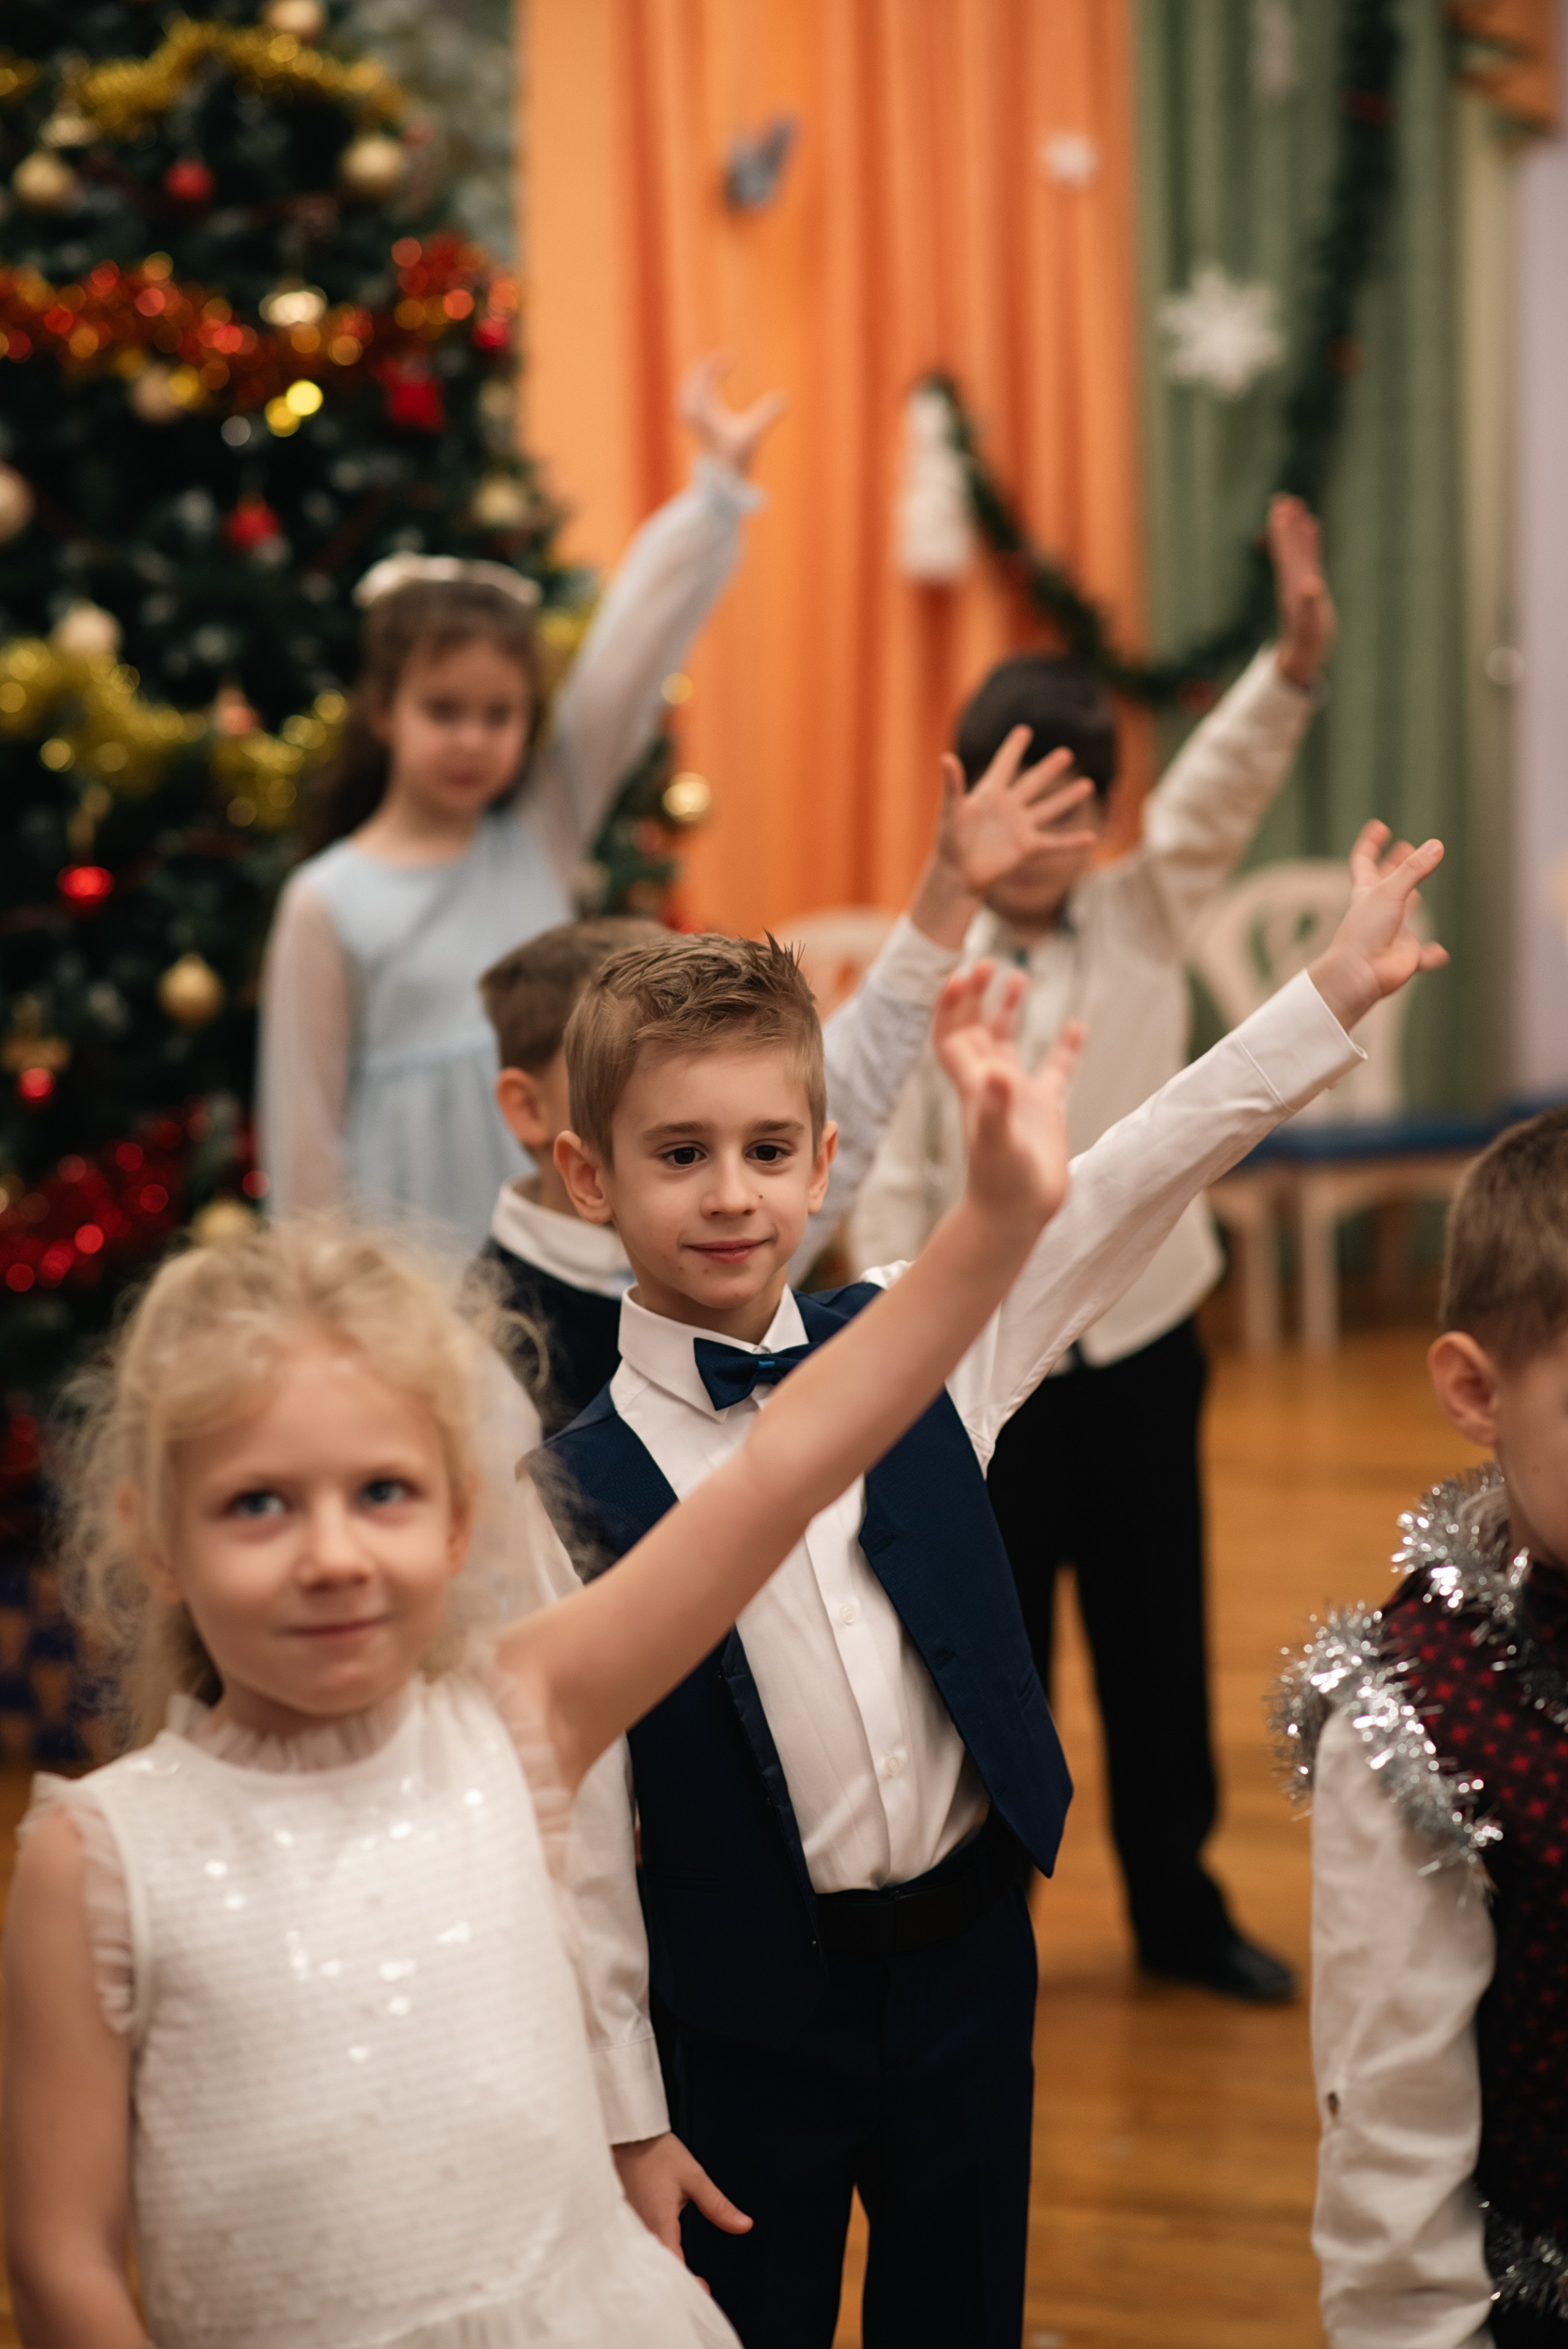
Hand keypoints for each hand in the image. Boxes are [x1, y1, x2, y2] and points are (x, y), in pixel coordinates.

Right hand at [613, 2132, 752, 2276]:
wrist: (627, 2136)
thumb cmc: (658, 2154)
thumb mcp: (693, 2177)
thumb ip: (717, 2206)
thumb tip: (745, 2225)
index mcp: (659, 2224)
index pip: (674, 2266)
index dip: (689, 2284)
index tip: (705, 2291)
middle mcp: (640, 2232)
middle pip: (657, 2270)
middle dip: (676, 2284)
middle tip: (698, 2287)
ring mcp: (628, 2229)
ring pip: (646, 2262)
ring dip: (663, 2272)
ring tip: (681, 2280)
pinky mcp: (623, 2223)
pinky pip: (636, 2250)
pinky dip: (650, 2259)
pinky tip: (659, 2262)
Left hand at [679, 354, 786, 476]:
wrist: (721, 481)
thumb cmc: (736, 457)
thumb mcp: (754, 434)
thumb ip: (768, 415)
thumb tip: (785, 398)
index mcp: (705, 412)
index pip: (704, 379)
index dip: (715, 365)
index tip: (732, 358)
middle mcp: (695, 415)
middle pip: (692, 382)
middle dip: (705, 368)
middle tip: (724, 360)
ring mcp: (694, 422)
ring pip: (686, 393)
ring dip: (697, 379)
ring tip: (710, 369)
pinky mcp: (697, 429)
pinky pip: (688, 404)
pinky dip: (694, 393)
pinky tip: (703, 391)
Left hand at [933, 962, 1083, 1238]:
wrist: (1016, 1215)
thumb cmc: (1002, 1182)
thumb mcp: (999, 1141)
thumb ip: (996, 1105)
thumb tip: (997, 1072)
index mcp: (973, 1086)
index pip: (953, 1037)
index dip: (951, 1007)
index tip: (960, 976)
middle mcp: (991, 1085)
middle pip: (976, 1030)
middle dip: (976, 996)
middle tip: (988, 963)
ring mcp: (1017, 1095)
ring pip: (1007, 1043)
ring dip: (1008, 1010)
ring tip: (1019, 976)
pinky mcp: (1045, 1109)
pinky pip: (1055, 1069)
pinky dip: (1064, 1047)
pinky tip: (1077, 1026)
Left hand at [938, 733, 1097, 898]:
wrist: (957, 874)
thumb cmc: (949, 842)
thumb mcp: (950, 810)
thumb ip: (952, 785)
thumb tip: (946, 758)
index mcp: (989, 794)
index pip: (1004, 765)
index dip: (1013, 749)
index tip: (1024, 731)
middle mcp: (1008, 807)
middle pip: (1033, 783)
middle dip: (1049, 769)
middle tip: (1066, 754)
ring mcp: (1020, 827)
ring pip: (1049, 808)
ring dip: (1067, 798)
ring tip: (1087, 785)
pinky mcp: (1027, 848)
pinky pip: (1054, 843)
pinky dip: (1072, 841)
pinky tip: (1091, 837)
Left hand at [1268, 494, 1335, 688]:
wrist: (1305, 651)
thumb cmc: (1309, 639)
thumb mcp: (1310, 623)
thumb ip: (1309, 604)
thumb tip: (1309, 586)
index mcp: (1293, 582)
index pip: (1287, 551)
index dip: (1285, 531)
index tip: (1281, 509)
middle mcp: (1294, 577)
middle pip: (1288, 545)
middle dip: (1285, 523)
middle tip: (1281, 499)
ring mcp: (1302, 578)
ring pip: (1298, 548)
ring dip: (1296, 528)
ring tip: (1295, 506)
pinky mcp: (1311, 583)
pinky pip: (1310, 555)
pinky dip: (1310, 540)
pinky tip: (1311, 525)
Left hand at [1307, 821, 1447, 1031]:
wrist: (1360, 974)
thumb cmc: (1365, 932)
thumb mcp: (1389, 892)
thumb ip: (1413, 869)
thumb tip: (1436, 845)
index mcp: (1367, 893)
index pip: (1365, 861)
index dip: (1371, 843)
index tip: (1379, 826)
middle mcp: (1379, 911)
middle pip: (1386, 883)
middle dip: (1394, 865)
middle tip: (1405, 848)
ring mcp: (1392, 934)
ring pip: (1402, 916)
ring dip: (1409, 904)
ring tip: (1417, 893)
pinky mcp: (1406, 957)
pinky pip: (1423, 956)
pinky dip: (1431, 955)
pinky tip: (1439, 954)